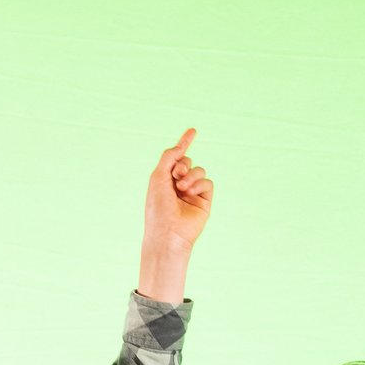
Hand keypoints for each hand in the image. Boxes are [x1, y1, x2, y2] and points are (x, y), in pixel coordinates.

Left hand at [143, 128, 213, 254]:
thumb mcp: (158, 177)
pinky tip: (190, 193)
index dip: (183, 144)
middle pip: (187, 162)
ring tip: (182, 187)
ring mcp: (192, 193)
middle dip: (183, 164)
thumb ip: (169, 158)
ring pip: (199, 170)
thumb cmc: (157, 208)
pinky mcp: (204, 201)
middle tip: (176, 175)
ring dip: (191, 175)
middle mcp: (178, 186)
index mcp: (164, 181)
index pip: (175, 159)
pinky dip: (199, 184)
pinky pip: (208, 182)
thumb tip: (181, 146)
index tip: (193, 131)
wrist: (167, 233)